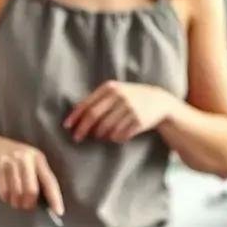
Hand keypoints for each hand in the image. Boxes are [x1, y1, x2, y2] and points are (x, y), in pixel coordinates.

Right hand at [0, 135, 63, 213]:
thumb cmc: (12, 158)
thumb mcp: (28, 161)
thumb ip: (37, 176)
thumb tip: (47, 202)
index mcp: (38, 158)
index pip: (50, 181)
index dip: (55, 198)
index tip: (59, 212)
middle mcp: (26, 158)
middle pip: (32, 190)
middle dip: (29, 203)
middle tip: (26, 206)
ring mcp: (10, 161)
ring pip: (17, 192)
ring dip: (16, 202)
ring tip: (15, 201)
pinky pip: (4, 191)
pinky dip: (5, 197)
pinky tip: (5, 195)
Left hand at [63, 81, 177, 142]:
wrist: (159, 101)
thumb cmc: (131, 98)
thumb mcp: (116, 92)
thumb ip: (97, 101)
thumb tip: (76, 118)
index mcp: (110, 88)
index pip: (87, 104)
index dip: (75, 117)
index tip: (67, 126)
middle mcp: (119, 97)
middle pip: (94, 116)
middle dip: (82, 129)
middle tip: (76, 138)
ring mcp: (130, 109)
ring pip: (106, 128)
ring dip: (100, 135)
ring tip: (100, 136)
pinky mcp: (138, 121)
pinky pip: (120, 135)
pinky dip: (114, 138)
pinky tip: (114, 136)